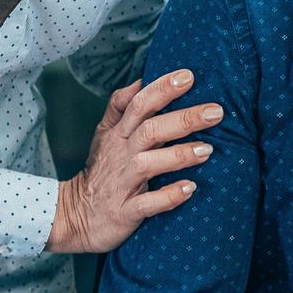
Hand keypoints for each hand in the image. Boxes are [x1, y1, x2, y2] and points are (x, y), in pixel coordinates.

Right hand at [46, 69, 221, 253]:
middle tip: (215, 111)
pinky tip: (189, 188)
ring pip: (148, 164)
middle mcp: (121, 155)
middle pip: (150, 130)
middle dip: (183, 119)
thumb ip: (119, 106)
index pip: (139, 104)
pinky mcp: (125, 212)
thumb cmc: (101, 171)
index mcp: (118, 135)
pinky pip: (147, 203)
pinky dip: (168, 196)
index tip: (188, 76)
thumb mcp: (104, 135)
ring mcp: (123, 183)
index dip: (161, 89)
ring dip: (178, 156)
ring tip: (207, 149)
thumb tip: (141, 80)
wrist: (76, 217)